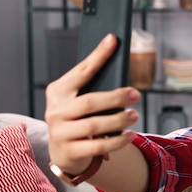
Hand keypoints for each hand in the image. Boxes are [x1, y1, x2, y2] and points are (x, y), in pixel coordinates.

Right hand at [45, 33, 140, 175]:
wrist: (64, 151)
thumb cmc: (77, 116)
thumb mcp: (78, 97)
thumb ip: (93, 83)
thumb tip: (116, 55)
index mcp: (58, 91)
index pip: (81, 71)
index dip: (98, 56)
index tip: (114, 40)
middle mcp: (56, 111)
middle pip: (90, 102)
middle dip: (116, 98)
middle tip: (136, 95)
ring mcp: (61, 133)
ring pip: (94, 126)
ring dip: (119, 120)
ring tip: (135, 115)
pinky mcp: (70, 151)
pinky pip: (98, 147)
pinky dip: (117, 141)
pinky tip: (130, 134)